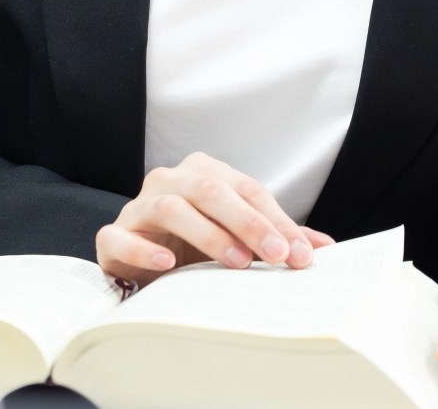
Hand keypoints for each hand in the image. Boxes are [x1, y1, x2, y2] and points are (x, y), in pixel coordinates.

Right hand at [94, 151, 334, 286]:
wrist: (140, 264)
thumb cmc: (195, 247)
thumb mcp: (238, 239)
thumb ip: (276, 238)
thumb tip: (325, 247)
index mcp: (202, 173)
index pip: (246, 189)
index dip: (277, 220)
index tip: (302, 255)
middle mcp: (169, 181)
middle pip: (209, 190)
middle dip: (249, 223)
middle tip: (278, 256)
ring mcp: (138, 207)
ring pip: (170, 207)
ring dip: (208, 234)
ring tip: (238, 263)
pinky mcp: (112, 236)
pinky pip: (121, 236)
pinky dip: (144, 248)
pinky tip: (168, 264)